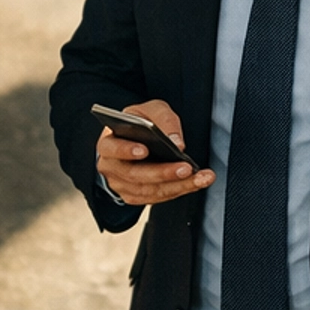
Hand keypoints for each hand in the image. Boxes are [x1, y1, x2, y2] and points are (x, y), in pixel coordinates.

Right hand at [96, 99, 213, 210]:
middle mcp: (111, 167)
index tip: (145, 150)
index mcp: (108, 143)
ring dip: (178, 186)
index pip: (112, 148)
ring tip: (201, 178)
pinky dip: (177, 191)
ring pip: (149, 190)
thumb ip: (163, 119)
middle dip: (163, 173)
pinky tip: (195, 183)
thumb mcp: (150, 111)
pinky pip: (156, 198)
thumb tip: (177, 143)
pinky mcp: (134, 196)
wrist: (136, 139)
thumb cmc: (141, 123)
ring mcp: (121, 185)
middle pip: (135, 174)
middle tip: (186, 168)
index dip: (126, 150)